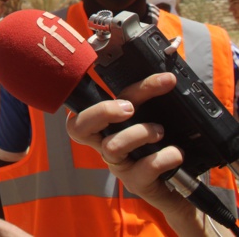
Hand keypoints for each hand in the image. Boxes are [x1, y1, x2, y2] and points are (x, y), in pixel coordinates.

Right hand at [66, 73, 194, 220]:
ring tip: (160, 131)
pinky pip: (144, 168)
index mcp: (104, 124)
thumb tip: (164, 74)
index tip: (99, 79)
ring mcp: (119, 164)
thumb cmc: (162, 145)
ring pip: (112, 146)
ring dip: (139, 133)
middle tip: (129, 107)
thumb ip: (148, 99)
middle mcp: (104, 143)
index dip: (79, 94)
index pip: (81, 106)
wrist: (182, 187)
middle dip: (102, 111)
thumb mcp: (153, 116)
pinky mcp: (137, 182)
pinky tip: (176, 153)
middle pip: (78, 127)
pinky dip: (164, 157)